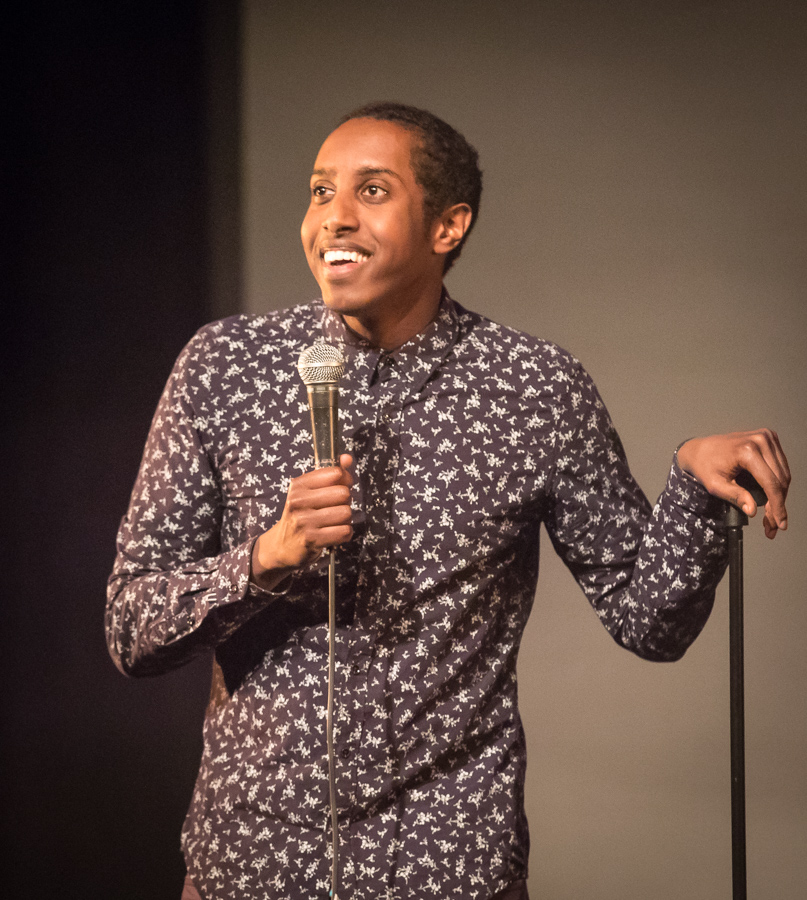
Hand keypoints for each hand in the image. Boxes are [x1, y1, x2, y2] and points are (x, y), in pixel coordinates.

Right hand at [251, 454, 353, 587]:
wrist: (282, 546)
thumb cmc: (301, 515)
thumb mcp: (310, 492)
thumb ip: (331, 474)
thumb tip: (347, 458)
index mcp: (298, 485)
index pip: (335, 473)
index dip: (345, 480)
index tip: (340, 487)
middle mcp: (298, 501)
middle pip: (343, 493)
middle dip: (345, 502)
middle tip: (334, 508)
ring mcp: (304, 521)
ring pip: (346, 513)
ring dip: (345, 519)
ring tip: (333, 522)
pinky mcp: (312, 539)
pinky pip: (344, 531)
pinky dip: (344, 533)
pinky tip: (334, 533)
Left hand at [677, 430, 789, 538]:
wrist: (699, 449)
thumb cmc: (704, 465)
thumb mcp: (715, 485)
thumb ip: (735, 497)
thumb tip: (752, 510)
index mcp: (746, 451)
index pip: (770, 483)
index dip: (777, 506)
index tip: (780, 524)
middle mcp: (760, 440)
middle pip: (780, 480)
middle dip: (778, 505)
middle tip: (772, 524)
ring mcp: (766, 437)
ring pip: (783, 474)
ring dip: (780, 496)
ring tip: (771, 514)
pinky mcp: (768, 438)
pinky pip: (781, 466)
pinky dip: (778, 483)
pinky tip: (771, 498)